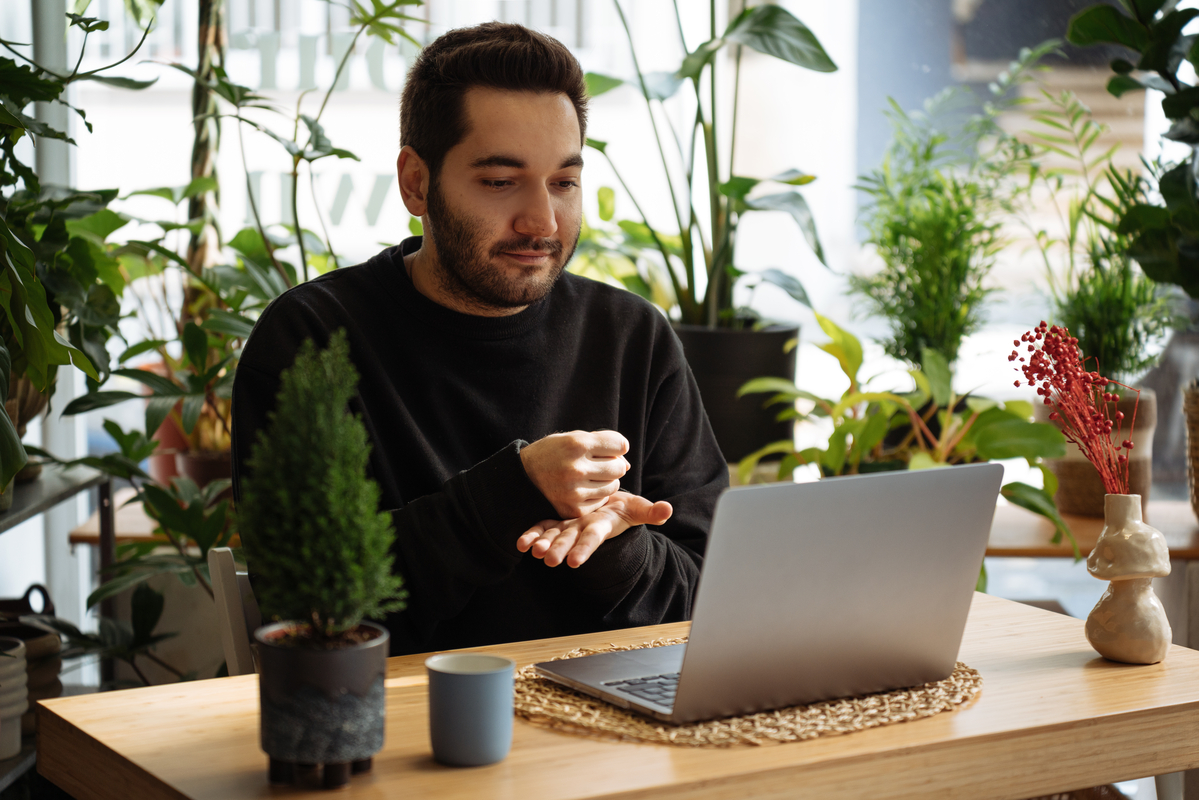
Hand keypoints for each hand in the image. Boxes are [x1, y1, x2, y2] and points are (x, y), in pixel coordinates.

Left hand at [516, 491, 672, 567]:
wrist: (606, 509)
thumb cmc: (622, 509)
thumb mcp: (637, 508)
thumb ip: (651, 512)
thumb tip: (668, 510)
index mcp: (600, 525)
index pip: (593, 538)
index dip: (585, 549)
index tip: (575, 561)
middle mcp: (582, 528)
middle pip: (570, 540)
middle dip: (559, 550)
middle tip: (548, 560)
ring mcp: (568, 526)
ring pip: (553, 536)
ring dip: (542, 543)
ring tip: (531, 550)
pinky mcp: (557, 520)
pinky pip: (542, 527)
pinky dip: (532, 534)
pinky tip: (521, 543)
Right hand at [520, 430, 630, 517]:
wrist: (522, 477)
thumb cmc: (553, 453)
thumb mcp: (572, 438)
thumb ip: (602, 445)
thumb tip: (627, 464)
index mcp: (577, 444)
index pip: (620, 445)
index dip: (617, 446)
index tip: (608, 448)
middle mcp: (576, 468)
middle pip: (619, 468)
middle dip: (614, 465)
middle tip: (599, 464)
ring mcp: (574, 491)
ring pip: (613, 486)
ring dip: (606, 481)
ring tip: (588, 477)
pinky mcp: (573, 510)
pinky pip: (601, 501)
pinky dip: (596, 495)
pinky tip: (581, 489)